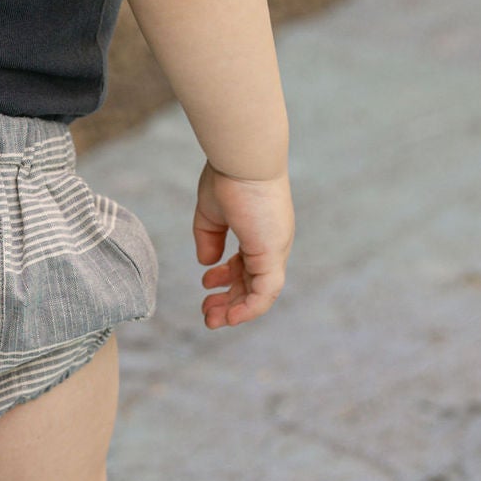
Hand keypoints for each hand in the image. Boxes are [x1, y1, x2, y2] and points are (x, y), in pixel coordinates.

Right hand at [193, 164, 292, 328]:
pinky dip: (250, 309)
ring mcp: (274, 250)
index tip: (206, 282)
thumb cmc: (228, 176)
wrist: (243, 159)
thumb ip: (209, 237)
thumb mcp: (212, 212)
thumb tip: (207, 264)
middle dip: (229, 300)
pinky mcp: (272, 255)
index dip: (227, 277)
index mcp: (259, 231)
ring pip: (259, 292)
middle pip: (252, 282)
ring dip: (236, 310)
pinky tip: (231, 317)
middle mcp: (271, 243)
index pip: (247, 264)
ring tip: (212, 321)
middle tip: (207, 314)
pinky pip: (265, 292)